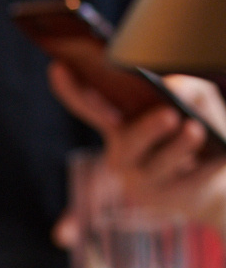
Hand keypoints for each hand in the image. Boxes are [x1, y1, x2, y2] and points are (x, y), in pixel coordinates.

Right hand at [49, 63, 225, 226]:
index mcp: (121, 123)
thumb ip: (186, 87)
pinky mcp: (161, 199)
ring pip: (157, 164)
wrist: (218, 178)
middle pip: (128, 140)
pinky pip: (183, 182)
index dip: (72, 90)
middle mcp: (122, 152)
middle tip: (170, 115)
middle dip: (147, 129)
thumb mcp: (198, 100)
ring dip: (179, 148)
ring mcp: (139, 180)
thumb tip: (173, 90)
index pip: (91, 106)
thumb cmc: (201, 130)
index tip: (58, 67)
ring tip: (195, 131)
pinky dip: (204, 168)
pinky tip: (217, 158)